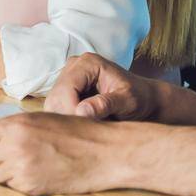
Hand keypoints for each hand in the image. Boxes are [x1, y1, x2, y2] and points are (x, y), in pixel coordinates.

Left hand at [0, 113, 134, 195]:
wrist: (104, 151)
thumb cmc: (75, 132)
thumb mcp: (40, 121)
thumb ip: (11, 130)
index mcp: (15, 124)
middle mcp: (14, 146)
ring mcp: (22, 169)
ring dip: (1, 173)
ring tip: (27, 163)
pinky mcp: (31, 188)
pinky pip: (11, 189)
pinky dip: (18, 184)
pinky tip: (38, 173)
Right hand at [44, 53, 160, 120]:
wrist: (143, 99)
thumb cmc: (138, 98)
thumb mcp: (127, 101)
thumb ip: (106, 104)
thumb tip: (82, 111)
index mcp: (88, 63)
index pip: (66, 89)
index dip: (71, 111)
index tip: (87, 128)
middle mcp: (73, 66)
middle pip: (55, 98)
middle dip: (68, 118)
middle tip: (89, 132)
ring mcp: (67, 78)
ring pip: (52, 106)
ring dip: (67, 122)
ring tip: (90, 129)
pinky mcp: (65, 91)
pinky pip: (56, 111)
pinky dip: (67, 122)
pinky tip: (84, 127)